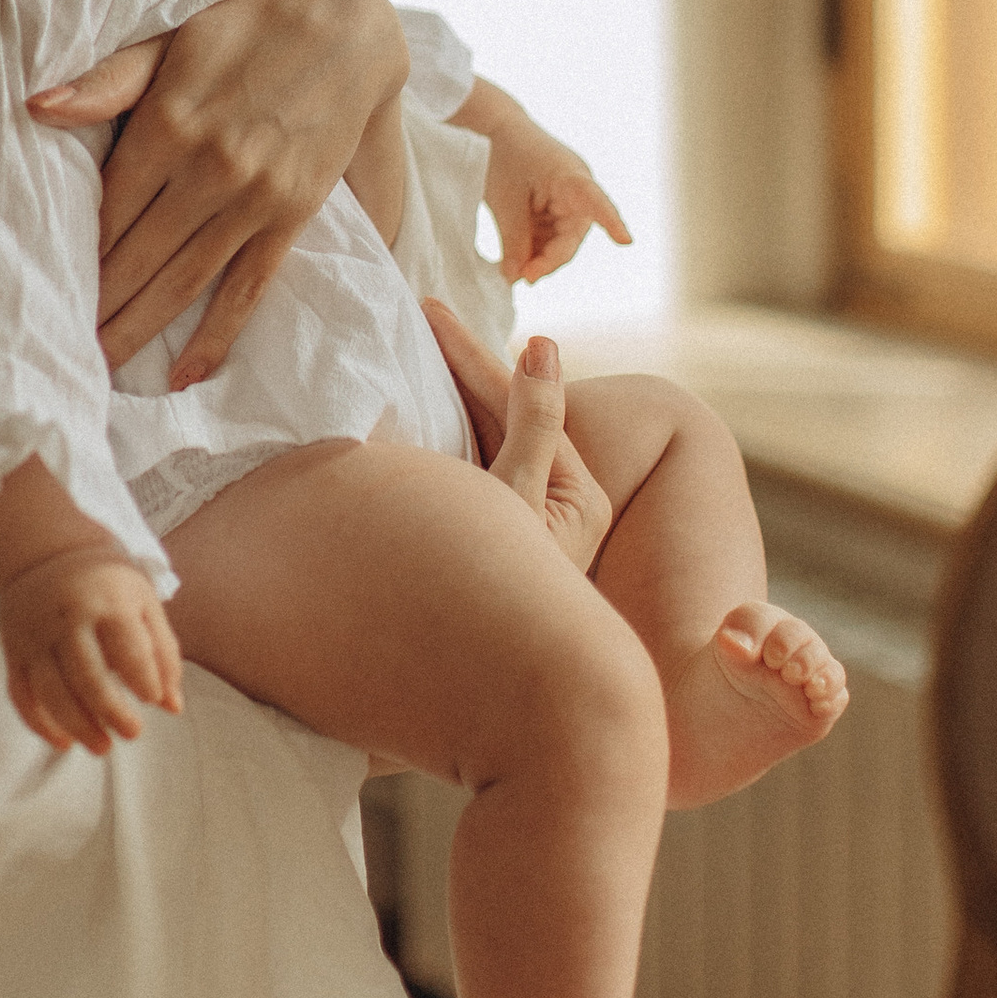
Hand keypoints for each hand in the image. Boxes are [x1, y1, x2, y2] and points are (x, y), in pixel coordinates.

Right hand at [0, 549, 184, 755]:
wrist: (48, 551)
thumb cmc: (105, 581)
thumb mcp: (144, 602)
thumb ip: (163, 653)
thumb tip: (173, 706)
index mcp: (106, 600)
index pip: (127, 650)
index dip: (143, 681)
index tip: (153, 700)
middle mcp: (66, 618)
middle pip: (86, 677)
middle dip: (111, 712)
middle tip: (132, 733)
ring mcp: (34, 636)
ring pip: (51, 691)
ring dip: (77, 726)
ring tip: (102, 746)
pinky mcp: (13, 650)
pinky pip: (21, 694)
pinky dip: (39, 723)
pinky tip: (63, 741)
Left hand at [30, 0, 406, 382]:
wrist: (348, 22)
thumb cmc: (248, 22)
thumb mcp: (173, 36)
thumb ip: (110, 79)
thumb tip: (39, 105)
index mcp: (169, 126)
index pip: (109, 212)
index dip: (79, 259)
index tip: (49, 296)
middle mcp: (208, 171)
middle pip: (138, 258)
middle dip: (100, 307)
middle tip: (64, 352)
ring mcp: (254, 199)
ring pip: (184, 281)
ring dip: (143, 328)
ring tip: (104, 369)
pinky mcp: (293, 214)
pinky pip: (249, 287)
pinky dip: (218, 334)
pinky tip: (189, 373)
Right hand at [423, 304, 611, 572]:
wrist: (510, 686)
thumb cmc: (509, 595)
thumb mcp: (516, 499)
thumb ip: (532, 424)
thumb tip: (544, 345)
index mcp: (577, 495)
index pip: (519, 404)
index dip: (471, 356)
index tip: (430, 311)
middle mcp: (558, 503)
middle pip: (505, 416)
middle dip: (460, 366)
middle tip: (419, 313)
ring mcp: (528, 519)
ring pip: (489, 438)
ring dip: (453, 393)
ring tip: (419, 345)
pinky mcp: (501, 534)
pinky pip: (475, 465)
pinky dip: (448, 431)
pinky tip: (419, 407)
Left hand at [458, 80, 631, 282]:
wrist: (497, 130)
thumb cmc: (503, 155)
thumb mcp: (503, 200)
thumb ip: (514, 240)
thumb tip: (517, 278)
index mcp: (571, 177)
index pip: (595, 201)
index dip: (611, 222)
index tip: (625, 241)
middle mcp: (579, 192)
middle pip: (572, 238)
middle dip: (549, 261)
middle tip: (524, 278)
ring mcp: (570, 203)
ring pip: (561, 243)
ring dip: (539, 259)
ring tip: (512, 271)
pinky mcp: (558, 211)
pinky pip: (551, 238)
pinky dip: (534, 250)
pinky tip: (516, 262)